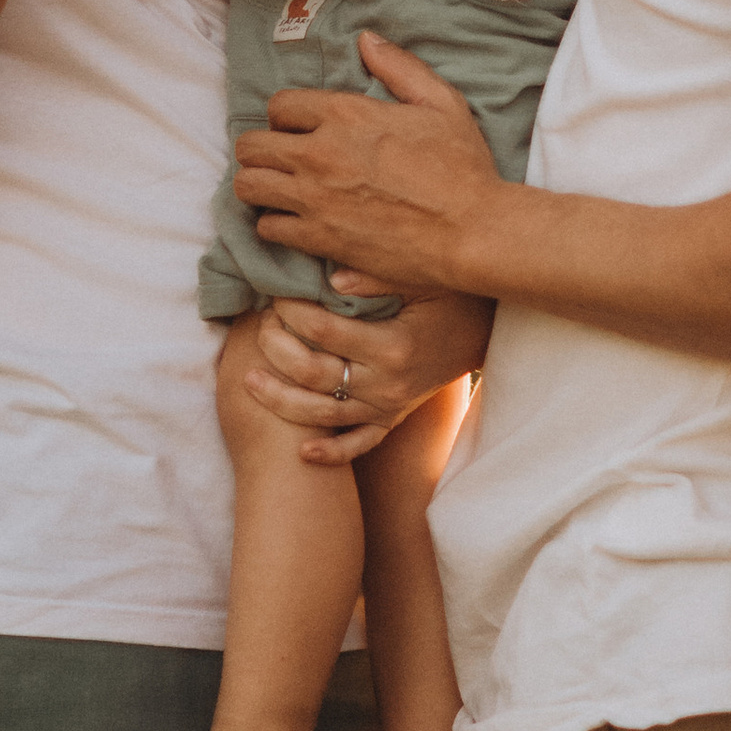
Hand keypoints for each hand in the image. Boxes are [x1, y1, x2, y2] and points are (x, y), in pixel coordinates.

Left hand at [235, 34, 506, 303]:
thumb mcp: (442, 103)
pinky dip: (276, 224)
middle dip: (261, 149)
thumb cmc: (463, 167)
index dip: (285, 115)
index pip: (279, 105)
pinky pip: (269, 228)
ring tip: (279, 188)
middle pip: (251, 146)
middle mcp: (320, 153)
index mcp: (347, 114)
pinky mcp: (319, 239)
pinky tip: (295, 220)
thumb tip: (366, 40)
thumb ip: (400, 67)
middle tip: (280, 158)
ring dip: (259, 185)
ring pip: (248, 187)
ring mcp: (315, 198)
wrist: (471, 232)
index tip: (298, 128)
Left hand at [239, 285, 494, 466]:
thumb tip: (330, 280)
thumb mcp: (422, 278)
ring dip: (281, 401)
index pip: (324, 331)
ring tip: (248, 381)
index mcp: (392, 345)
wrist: (482, 334)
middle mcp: (387, 384)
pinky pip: (358, 445)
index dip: (291, 311)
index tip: (274, 293)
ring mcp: (387, 407)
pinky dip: (330, 453)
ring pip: (323, 415)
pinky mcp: (391, 419)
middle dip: (277, 350)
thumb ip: (377, 277)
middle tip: (259, 326)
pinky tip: (302, 452)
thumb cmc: (450, 297)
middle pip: (315, 374)